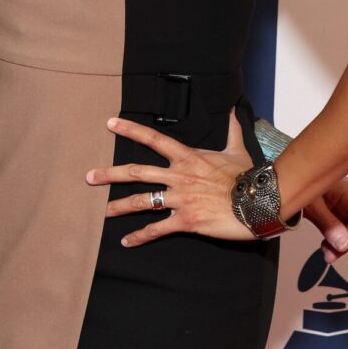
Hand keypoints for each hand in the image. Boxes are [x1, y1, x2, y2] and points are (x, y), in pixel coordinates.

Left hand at [85, 110, 254, 248]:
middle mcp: (178, 176)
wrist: (258, 201)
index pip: (153, 139)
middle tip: (89, 177)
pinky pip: (157, 229)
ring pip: (141, 202)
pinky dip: (140, 237)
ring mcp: (180, 199)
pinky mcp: (185, 221)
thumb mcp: (237, 148)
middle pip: (136, 172)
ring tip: (103, 212)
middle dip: (110, 174)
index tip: (110, 123)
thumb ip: (231, 128)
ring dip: (119, 207)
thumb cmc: (247, 176)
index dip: (130, 130)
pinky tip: (126, 242)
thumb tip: (234, 107)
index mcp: (187, 157)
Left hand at [304, 176, 347, 276]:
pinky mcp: (332, 212)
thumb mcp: (311, 204)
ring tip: (327, 256)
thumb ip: (328, 224)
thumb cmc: (298, 180)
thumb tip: (344, 245)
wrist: (282, 177)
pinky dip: (333, 242)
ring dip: (340, 248)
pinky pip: (338, 230)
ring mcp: (341, 207)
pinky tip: (325, 248)